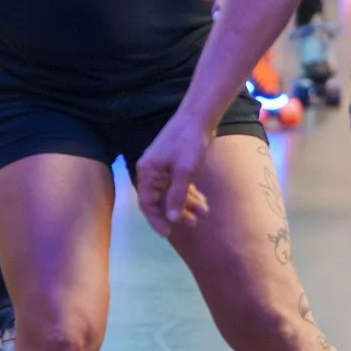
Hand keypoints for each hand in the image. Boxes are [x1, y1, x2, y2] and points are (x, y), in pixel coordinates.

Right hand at [130, 114, 215, 237]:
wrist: (199, 118)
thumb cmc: (188, 143)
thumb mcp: (184, 172)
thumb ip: (176, 197)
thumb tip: (171, 218)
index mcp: (147, 172)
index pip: (147, 203)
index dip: (157, 220)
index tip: (169, 233)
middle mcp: (152, 172)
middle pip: (160, 200)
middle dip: (177, 213)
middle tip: (193, 223)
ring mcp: (163, 169)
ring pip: (172, 194)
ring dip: (187, 205)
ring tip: (204, 213)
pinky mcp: (175, 166)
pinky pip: (179, 186)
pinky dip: (189, 194)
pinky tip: (203, 203)